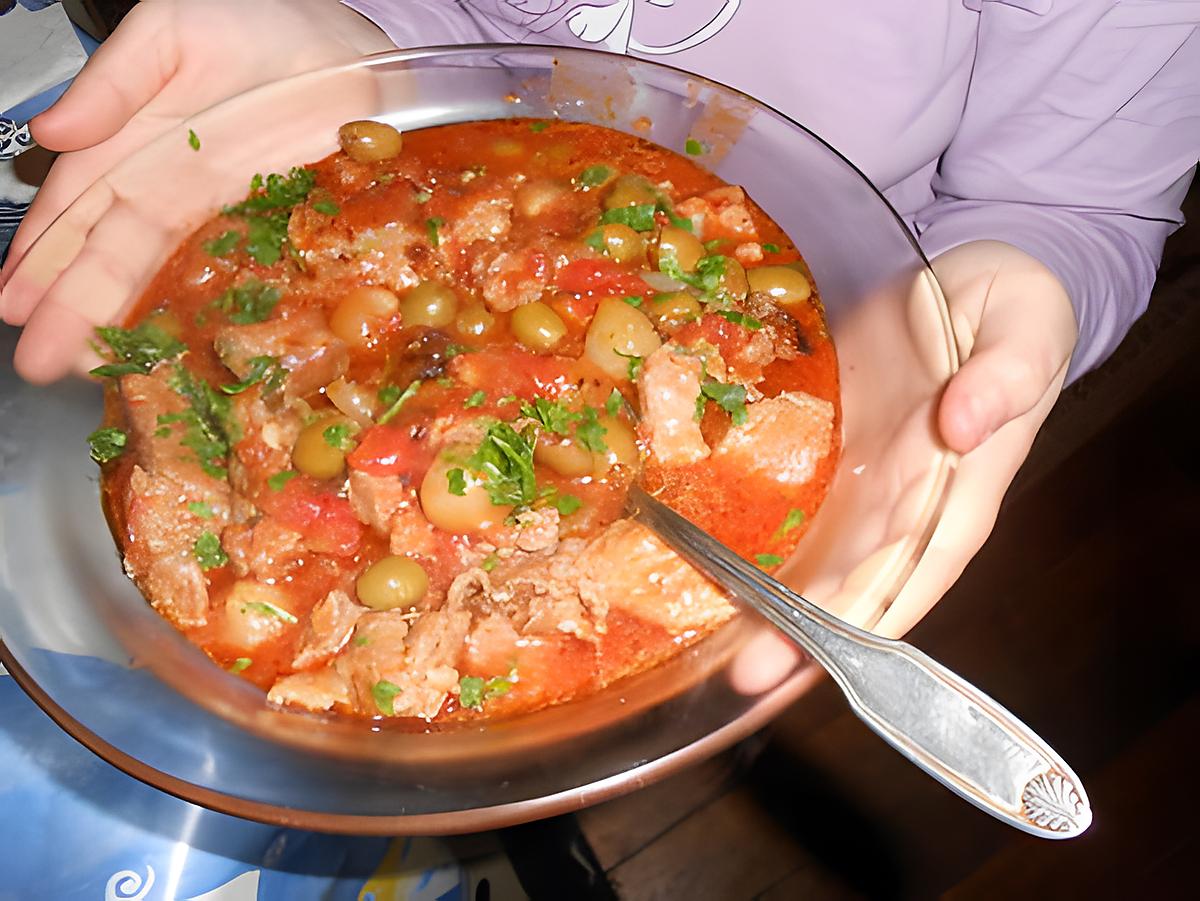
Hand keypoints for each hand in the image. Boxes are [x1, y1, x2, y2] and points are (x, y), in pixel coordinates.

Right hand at [0, 0, 391, 380]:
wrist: (350, 44)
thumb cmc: (260, 24)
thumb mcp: (170, 34)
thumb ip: (114, 80)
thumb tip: (52, 131)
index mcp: (135, 145)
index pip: (78, 209)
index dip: (44, 256)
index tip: (14, 302)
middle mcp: (172, 189)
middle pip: (113, 254)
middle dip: (71, 308)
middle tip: (35, 359)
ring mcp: (222, 214)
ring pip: (162, 274)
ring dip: (122, 321)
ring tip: (82, 366)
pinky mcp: (274, 228)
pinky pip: (234, 278)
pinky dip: (201, 314)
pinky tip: (173, 349)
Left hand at [731, 240, 1078, 692]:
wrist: (961, 277)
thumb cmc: (1009, 304)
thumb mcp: (1026, 322)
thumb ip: (1007, 372)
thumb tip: (967, 422)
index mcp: (963, 484)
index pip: (923, 564)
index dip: (879, 613)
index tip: (833, 652)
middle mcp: (909, 499)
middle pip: (859, 579)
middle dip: (807, 631)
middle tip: (749, 675)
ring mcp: (863, 481)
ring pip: (817, 557)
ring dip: (772, 603)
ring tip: (719, 647)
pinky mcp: (824, 451)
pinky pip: (788, 502)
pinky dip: (751, 537)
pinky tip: (704, 565)